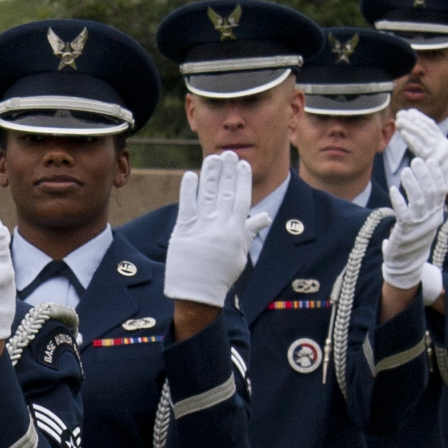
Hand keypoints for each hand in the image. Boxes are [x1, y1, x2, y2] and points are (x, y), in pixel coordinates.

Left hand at [163, 151, 254, 307]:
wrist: (197, 294)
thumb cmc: (221, 275)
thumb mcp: (240, 254)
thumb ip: (249, 232)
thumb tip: (264, 217)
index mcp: (236, 231)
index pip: (242, 198)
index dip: (242, 179)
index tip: (242, 164)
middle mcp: (220, 226)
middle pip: (226, 192)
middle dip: (227, 171)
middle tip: (228, 153)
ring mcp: (201, 227)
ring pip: (207, 194)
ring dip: (211, 174)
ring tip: (213, 158)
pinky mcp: (183, 230)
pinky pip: (187, 205)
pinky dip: (189, 189)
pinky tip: (191, 175)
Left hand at [382, 155, 447, 294]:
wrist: (407, 264)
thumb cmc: (413, 239)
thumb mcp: (424, 220)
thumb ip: (425, 204)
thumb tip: (423, 183)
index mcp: (436, 214)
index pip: (440, 190)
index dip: (436, 174)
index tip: (430, 160)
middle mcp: (431, 219)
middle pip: (430, 192)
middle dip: (424, 174)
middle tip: (415, 161)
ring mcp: (419, 226)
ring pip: (418, 200)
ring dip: (412, 183)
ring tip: (405, 171)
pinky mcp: (406, 232)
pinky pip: (403, 213)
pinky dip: (399, 200)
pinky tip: (393, 190)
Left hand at [394, 110, 447, 197]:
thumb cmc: (440, 172)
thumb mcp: (435, 155)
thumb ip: (426, 145)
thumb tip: (412, 133)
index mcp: (443, 140)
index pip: (431, 125)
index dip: (420, 117)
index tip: (409, 111)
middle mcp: (442, 143)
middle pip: (426, 127)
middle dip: (412, 119)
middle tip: (401, 114)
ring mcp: (438, 150)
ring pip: (422, 134)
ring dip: (409, 126)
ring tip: (399, 121)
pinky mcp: (431, 158)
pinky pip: (419, 147)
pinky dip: (410, 139)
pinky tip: (402, 133)